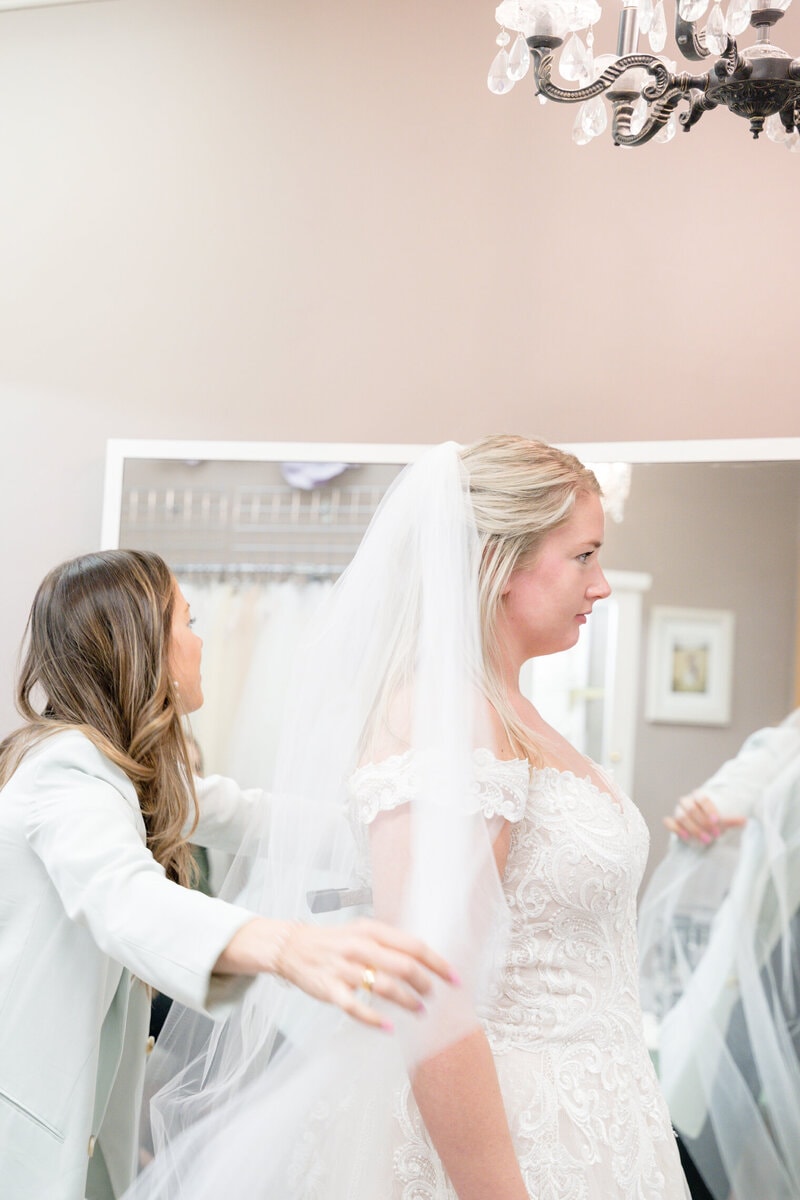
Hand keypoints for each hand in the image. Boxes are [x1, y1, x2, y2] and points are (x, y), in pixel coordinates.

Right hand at [274, 918, 457, 1030]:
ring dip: (407, 1002)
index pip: (413, 945)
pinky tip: (389, 1026)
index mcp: (371, 930)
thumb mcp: (362, 931)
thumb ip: (389, 943)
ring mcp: (344, 969)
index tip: (453, 978)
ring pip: (385, 987)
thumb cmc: (334, 941)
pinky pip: (355, 1007)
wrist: (292, 947)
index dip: (437, 963)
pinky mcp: (330, 990)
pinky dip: (374, 1019)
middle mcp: (360, 947)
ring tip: (419, 1010)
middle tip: (433, 995)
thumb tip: (423, 959)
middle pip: (404, 966)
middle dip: (425, 984)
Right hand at [663, 792, 745, 843]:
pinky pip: (669, 822)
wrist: (701, 828)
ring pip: (681, 816)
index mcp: (698, 796)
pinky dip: (676, 828)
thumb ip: (730, 821)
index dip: (709, 809)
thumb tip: (744, 821)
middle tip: (716, 834)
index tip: (718, 821)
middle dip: (703, 822)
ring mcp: (678, 811)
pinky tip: (686, 837)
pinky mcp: (672, 821)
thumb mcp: (722, 821)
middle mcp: (686, 802)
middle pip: (691, 808)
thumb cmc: (712, 821)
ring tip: (706, 840)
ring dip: (694, 829)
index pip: (701, 799)